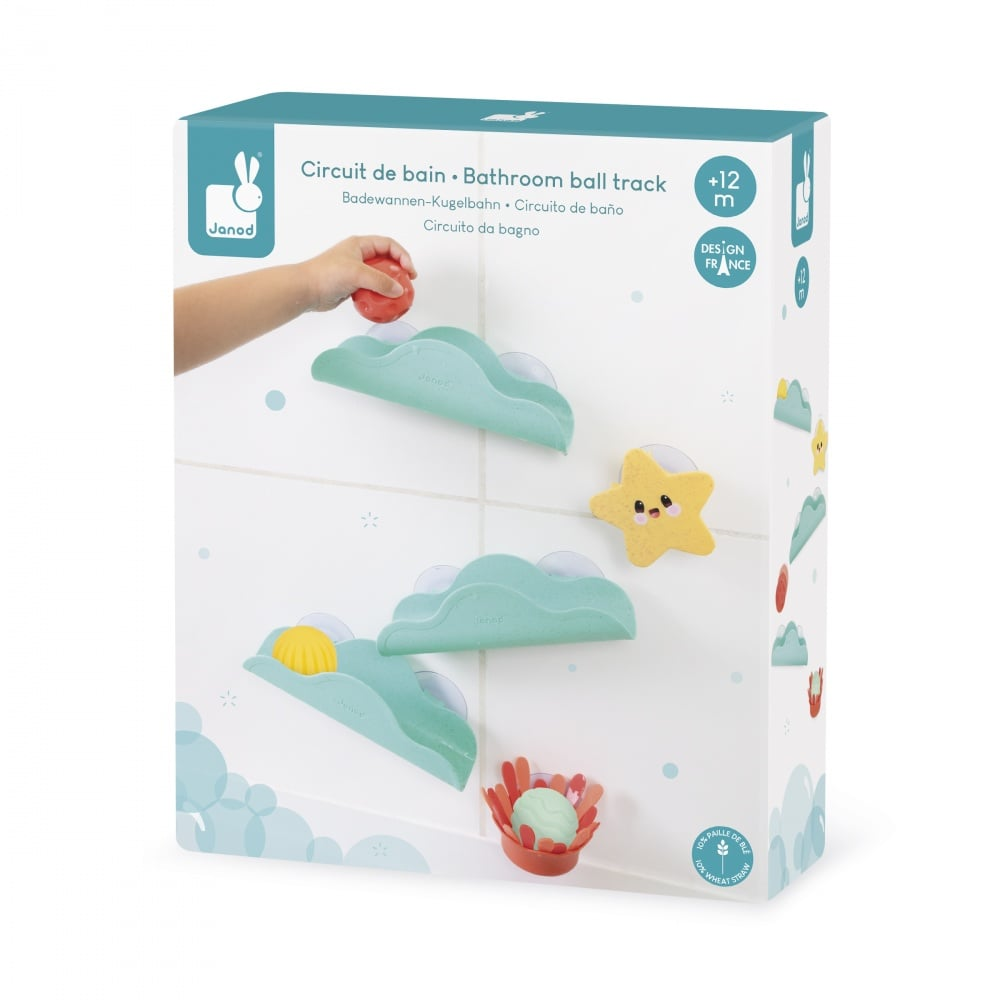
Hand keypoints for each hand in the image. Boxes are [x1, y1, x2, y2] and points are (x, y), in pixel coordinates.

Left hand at [299, 235, 416, 311]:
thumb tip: (398, 290)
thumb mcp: (357, 273)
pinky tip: (383, 302)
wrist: (306, 290)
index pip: (389, 245)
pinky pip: (371, 288)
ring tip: (398, 294)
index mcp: (360, 244)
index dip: (403, 256)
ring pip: (379, 275)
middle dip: (399, 270)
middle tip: (407, 282)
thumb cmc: (326, 274)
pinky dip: (379, 294)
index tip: (409, 271)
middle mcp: (359, 255)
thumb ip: (380, 281)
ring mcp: (355, 271)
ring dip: (390, 284)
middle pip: (386, 260)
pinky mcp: (352, 285)